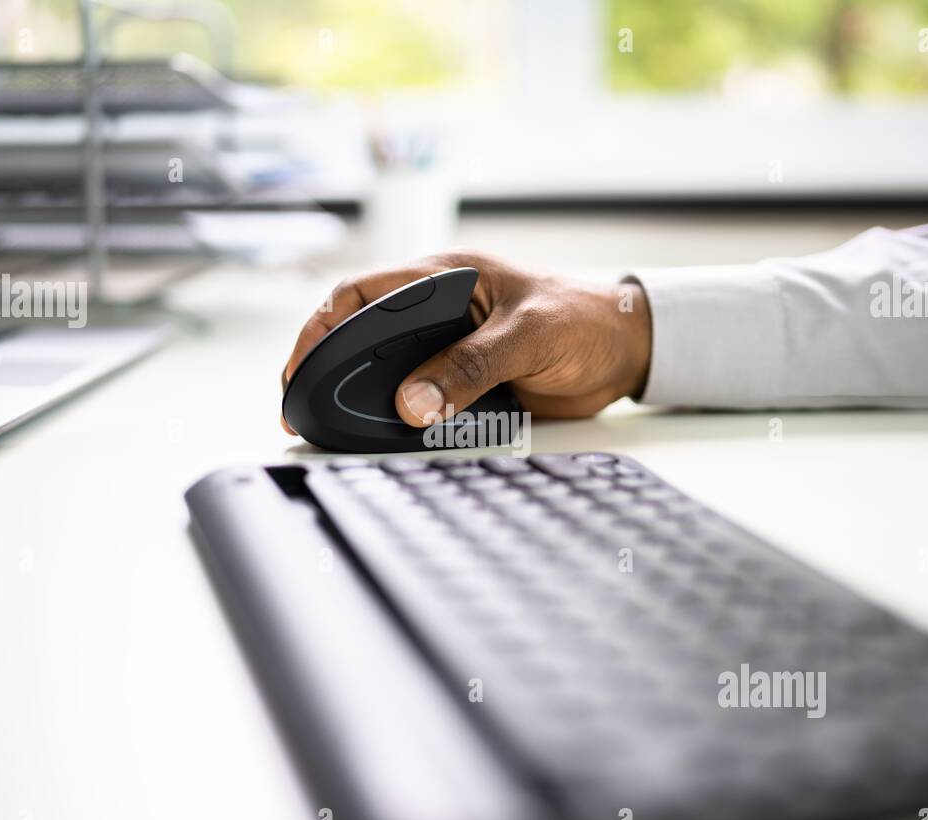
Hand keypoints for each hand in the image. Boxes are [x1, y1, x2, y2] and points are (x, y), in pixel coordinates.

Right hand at [281, 250, 650, 433]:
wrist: (628, 351)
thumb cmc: (586, 321)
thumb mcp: (529, 337)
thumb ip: (470, 366)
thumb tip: (413, 403)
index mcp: (445, 276)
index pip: (362, 292)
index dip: (320, 326)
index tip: (300, 367)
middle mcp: (439, 310)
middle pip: (361, 332)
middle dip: (325, 364)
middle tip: (299, 406)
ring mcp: (448, 347)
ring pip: (387, 370)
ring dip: (362, 396)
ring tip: (331, 424)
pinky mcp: (464, 381)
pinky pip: (419, 400)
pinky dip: (399, 419)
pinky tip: (384, 435)